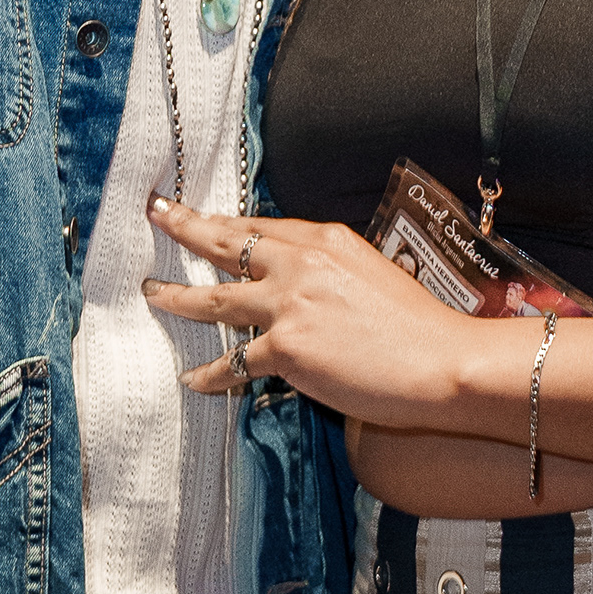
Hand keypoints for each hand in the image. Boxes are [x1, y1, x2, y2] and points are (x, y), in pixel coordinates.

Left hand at [142, 195, 467, 422]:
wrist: (441, 362)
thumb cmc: (420, 327)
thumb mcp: (373, 275)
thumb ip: (332, 273)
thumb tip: (304, 287)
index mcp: (326, 240)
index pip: (263, 227)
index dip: (228, 223)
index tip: (204, 218)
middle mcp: (301, 263)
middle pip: (228, 242)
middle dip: (186, 227)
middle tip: (156, 214)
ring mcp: (289, 304)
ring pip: (216, 300)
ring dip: (177, 297)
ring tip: (151, 293)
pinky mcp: (285, 348)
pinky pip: (233, 362)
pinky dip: (210, 374)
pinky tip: (192, 379)